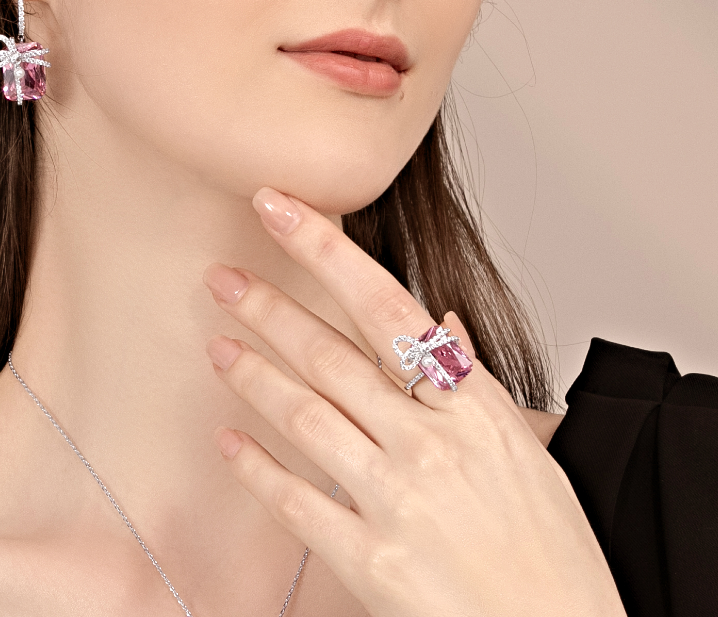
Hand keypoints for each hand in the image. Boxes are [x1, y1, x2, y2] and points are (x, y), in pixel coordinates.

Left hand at [202, 187, 624, 616]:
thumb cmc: (550, 551)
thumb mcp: (528, 450)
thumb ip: (473, 379)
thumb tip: (440, 319)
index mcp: (474, 409)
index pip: (386, 307)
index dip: (326, 251)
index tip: (281, 209)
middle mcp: (431, 445)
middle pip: (331, 356)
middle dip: (268, 308)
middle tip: (223, 279)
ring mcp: (398, 502)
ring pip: (305, 416)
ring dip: (253, 374)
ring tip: (218, 344)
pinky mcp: (370, 561)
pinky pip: (297, 501)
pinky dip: (256, 467)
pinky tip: (226, 441)